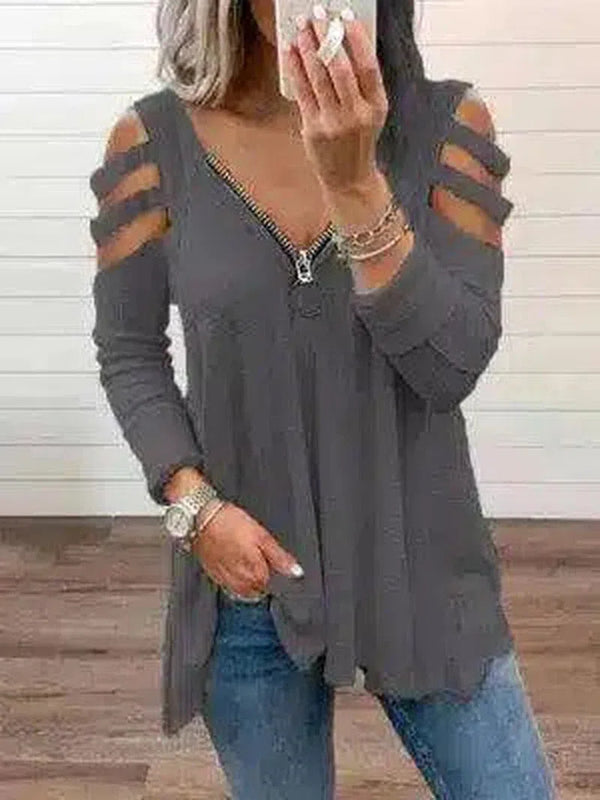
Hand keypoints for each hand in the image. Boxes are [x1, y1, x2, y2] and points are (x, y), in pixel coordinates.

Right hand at [192, 502, 303, 598]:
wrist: (200, 518)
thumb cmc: (230, 523)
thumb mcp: (262, 536)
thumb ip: (280, 557)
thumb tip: (297, 572)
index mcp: (254, 572)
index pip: (271, 584)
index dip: (274, 572)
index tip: (272, 561)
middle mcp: (239, 581)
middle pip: (256, 590)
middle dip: (261, 579)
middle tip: (260, 560)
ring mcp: (224, 579)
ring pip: (241, 591)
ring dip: (248, 582)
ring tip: (248, 564)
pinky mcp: (212, 573)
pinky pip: (227, 585)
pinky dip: (233, 579)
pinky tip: (234, 566)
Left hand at [284, 8, 388, 194]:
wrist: (349, 178)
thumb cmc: (359, 141)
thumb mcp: (373, 113)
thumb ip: (363, 85)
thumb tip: (344, 44)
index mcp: (377, 106)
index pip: (368, 66)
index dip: (356, 38)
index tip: (345, 17)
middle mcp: (357, 114)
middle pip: (340, 68)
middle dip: (326, 38)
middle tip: (316, 17)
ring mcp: (334, 123)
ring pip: (318, 77)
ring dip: (308, 49)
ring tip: (301, 30)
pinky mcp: (313, 129)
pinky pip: (302, 92)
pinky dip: (295, 68)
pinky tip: (291, 52)